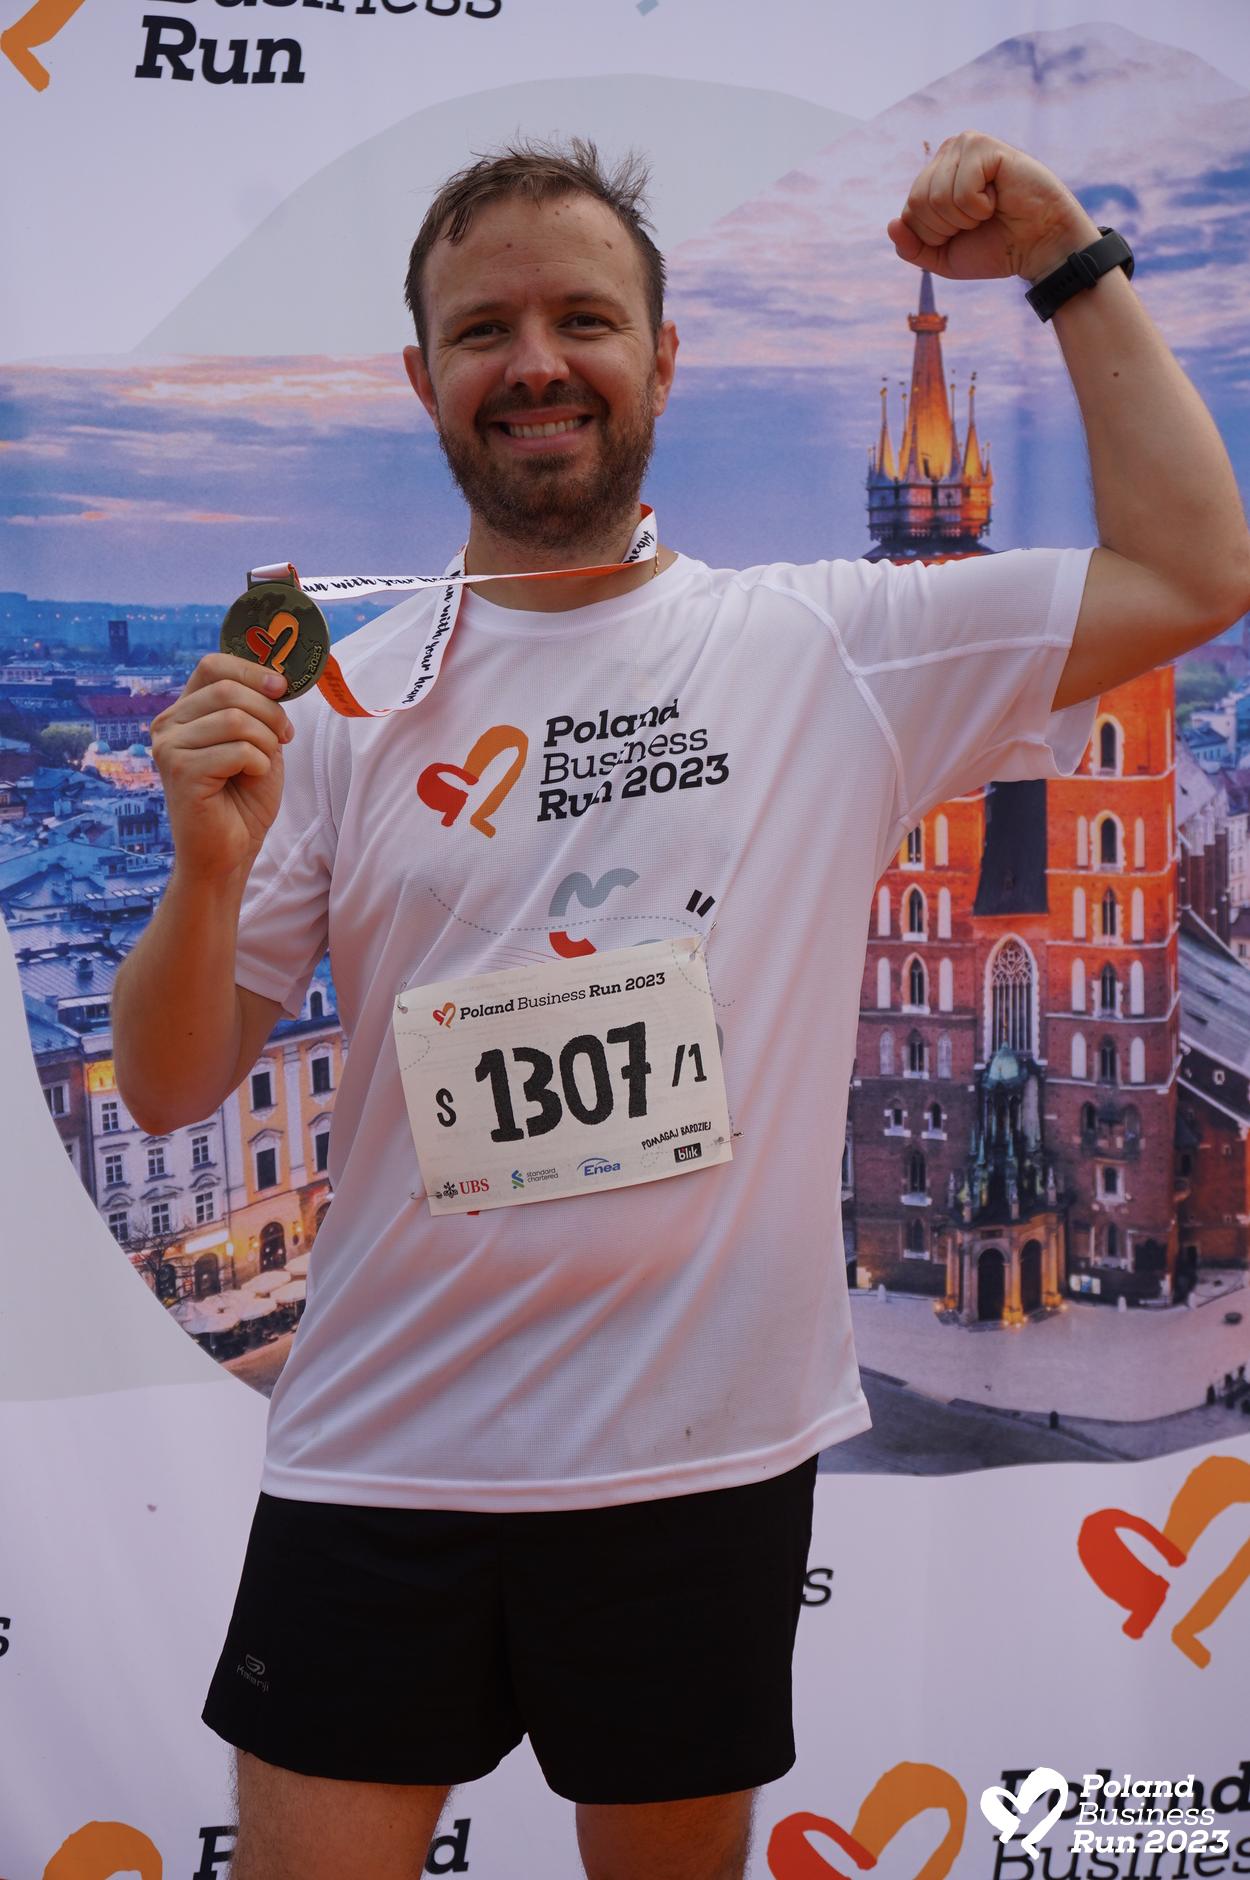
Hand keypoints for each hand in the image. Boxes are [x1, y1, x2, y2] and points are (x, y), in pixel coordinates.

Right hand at [151, 653, 292, 880]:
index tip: (281, 687)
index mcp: (184, 711)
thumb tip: (277, 677)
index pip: (212, 665)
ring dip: (265, 742)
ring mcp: (169, 746)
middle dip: (269, 712)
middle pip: (228, 689)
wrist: (228, 853)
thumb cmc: (243, 801)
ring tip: (261, 766)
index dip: (251, 670)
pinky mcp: (180, 771)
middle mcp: (168, 724)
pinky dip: (257, 764)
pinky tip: (249, 780)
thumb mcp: (258, 744)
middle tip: (283, 738)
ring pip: (236, 719)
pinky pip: (237, 749)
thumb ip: (259, 710)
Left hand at [887, 131, 1100, 284]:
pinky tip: (999, 197)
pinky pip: (961, 190)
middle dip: (947, 227)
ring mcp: (965, 146)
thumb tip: (891, 223)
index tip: (964, 232)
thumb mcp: (943, 257)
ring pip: (936, 198)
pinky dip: (979, 207)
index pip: (908, 213)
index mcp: (933, 177)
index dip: (935, 236)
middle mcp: (946, 155)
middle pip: (917, 204)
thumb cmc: (994, 247)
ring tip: (990, 208)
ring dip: (965, 218)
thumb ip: (912, 247)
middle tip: (979, 221)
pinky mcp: (984, 146)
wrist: (1038, 247)